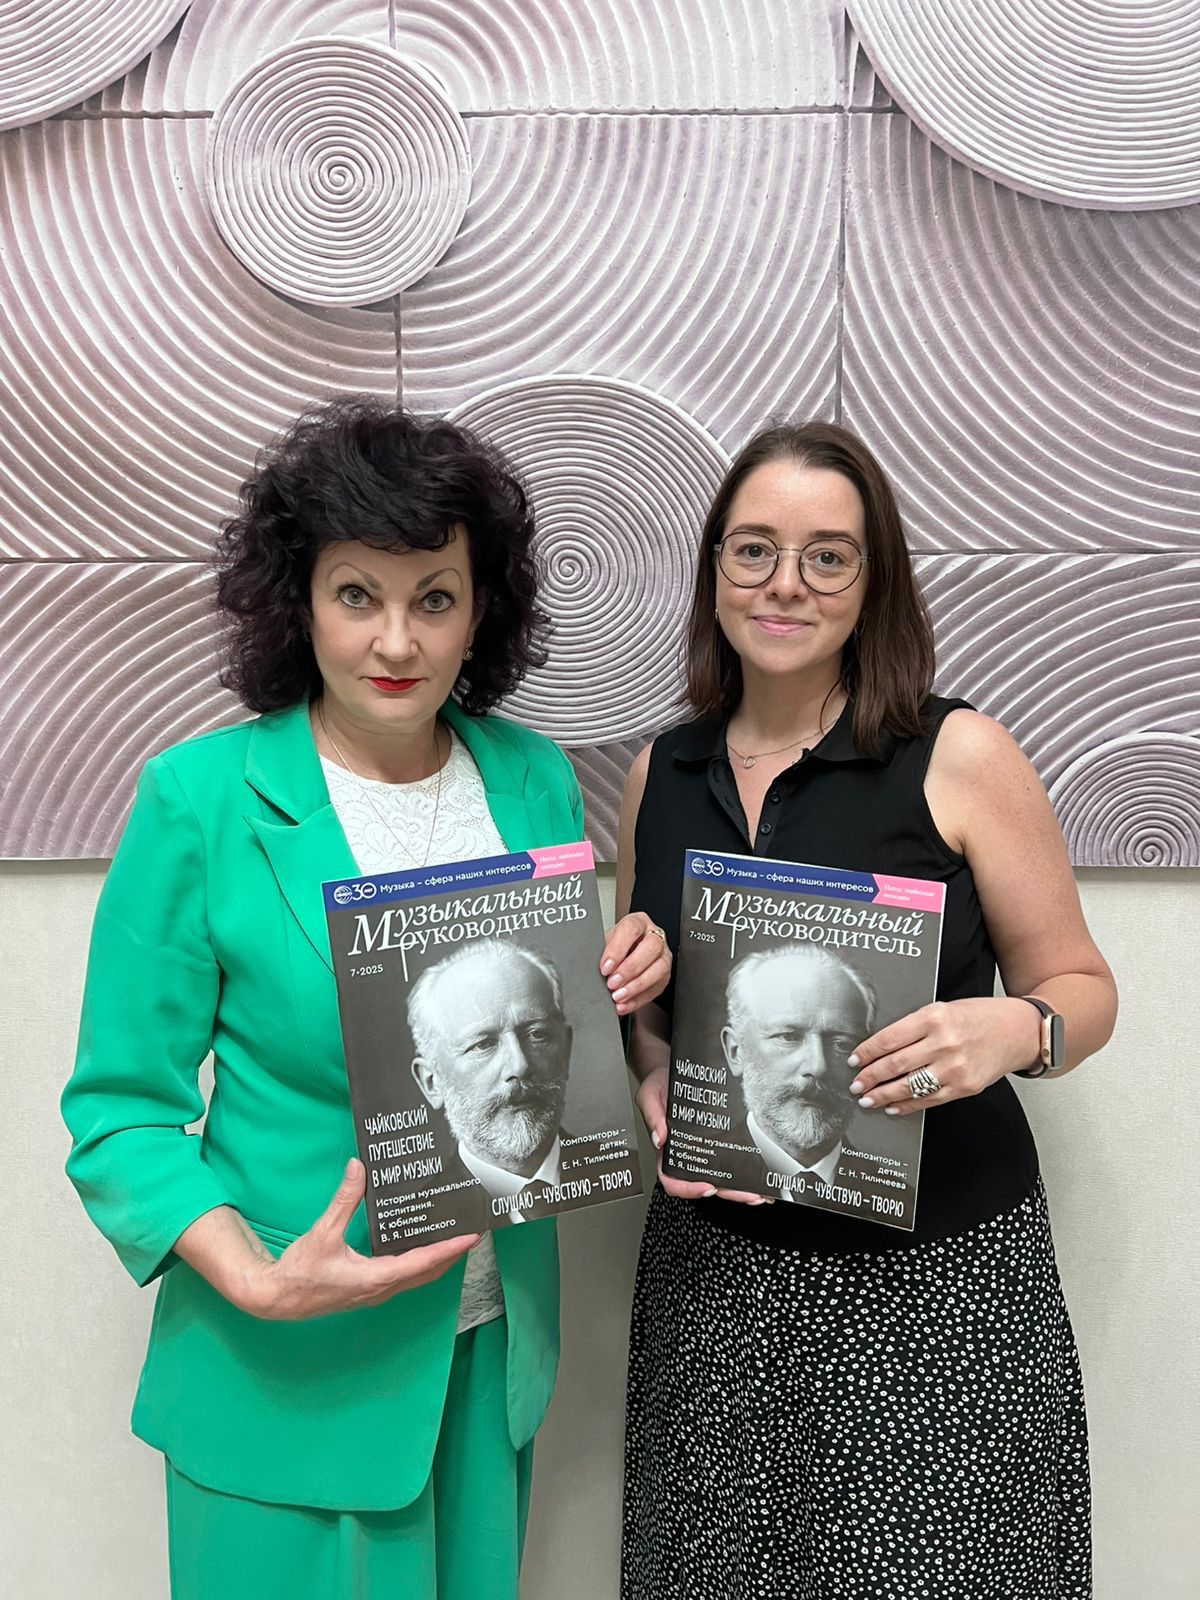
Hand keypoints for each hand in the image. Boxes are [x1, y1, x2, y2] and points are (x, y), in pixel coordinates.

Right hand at [239, 1160, 478, 1319]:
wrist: (278, 1299)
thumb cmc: (300, 1271)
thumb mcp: (323, 1233)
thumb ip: (344, 1200)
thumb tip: (358, 1168)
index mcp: (376, 1277)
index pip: (423, 1262)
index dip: (450, 1249)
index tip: (471, 1237)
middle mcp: (382, 1289)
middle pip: (428, 1272)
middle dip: (452, 1254)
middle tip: (472, 1233)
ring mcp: (376, 1293)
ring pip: (417, 1277)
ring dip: (438, 1260)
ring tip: (454, 1238)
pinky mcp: (369, 1290)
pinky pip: (404, 1278)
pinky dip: (420, 1264)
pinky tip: (420, 1248)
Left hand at [601, 912, 671, 1015]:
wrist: (623, 957)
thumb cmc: (615, 947)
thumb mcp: (605, 944)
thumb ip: (600, 952)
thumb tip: (586, 966)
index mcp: (638, 922)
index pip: (631, 929)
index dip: (618, 949)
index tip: (605, 967)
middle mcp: (655, 937)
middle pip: (651, 948)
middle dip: (630, 969)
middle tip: (612, 983)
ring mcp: (663, 956)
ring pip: (659, 969)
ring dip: (636, 986)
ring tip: (618, 996)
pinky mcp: (664, 977)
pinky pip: (656, 989)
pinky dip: (638, 1000)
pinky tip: (624, 1004)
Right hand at [635, 1065, 769, 1206]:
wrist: (672, 1071)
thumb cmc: (659, 1086)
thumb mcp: (649, 1095)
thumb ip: (652, 1116)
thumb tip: (659, 1137)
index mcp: (666, 1151)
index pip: (673, 1179)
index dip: (688, 1188)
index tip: (705, 1187)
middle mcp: (686, 1154)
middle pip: (704, 1184)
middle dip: (727, 1192)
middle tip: (747, 1195)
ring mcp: (703, 1149)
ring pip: (720, 1177)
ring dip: (739, 1187)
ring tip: (759, 1192)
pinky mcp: (717, 1140)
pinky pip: (729, 1160)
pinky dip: (743, 1171)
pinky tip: (758, 1174)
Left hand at [847, 997, 1042, 1116]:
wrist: (1019, 1031)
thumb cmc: (981, 1016)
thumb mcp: (943, 1008)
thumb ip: (915, 1026)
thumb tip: (881, 1047)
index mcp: (934, 1017)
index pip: (888, 1038)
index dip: (866, 1052)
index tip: (854, 1060)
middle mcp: (943, 1043)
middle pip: (894, 1064)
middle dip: (869, 1077)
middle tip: (856, 1083)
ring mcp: (954, 1068)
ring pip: (908, 1086)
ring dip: (883, 1095)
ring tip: (868, 1098)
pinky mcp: (964, 1087)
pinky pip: (929, 1100)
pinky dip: (907, 1105)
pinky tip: (894, 1106)